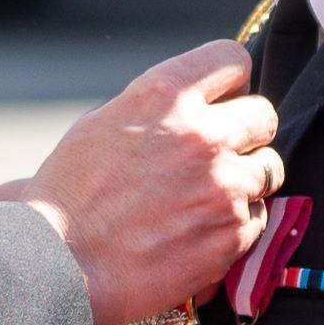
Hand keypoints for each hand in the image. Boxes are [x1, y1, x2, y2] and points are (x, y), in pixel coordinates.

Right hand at [15, 39, 283, 324]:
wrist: (56, 264)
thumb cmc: (69, 195)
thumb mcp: (104, 123)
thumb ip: (160, 109)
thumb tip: (202, 103)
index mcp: (165, 95)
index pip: (232, 59)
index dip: (229, 82)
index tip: (221, 100)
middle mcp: (201, 134)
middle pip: (263, 114)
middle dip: (246, 132)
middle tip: (219, 154)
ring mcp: (222, 185)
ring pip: (267, 169)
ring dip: (243, 181)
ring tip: (202, 199)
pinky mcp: (231, 233)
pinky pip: (257, 217)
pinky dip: (234, 225)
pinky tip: (196, 232)